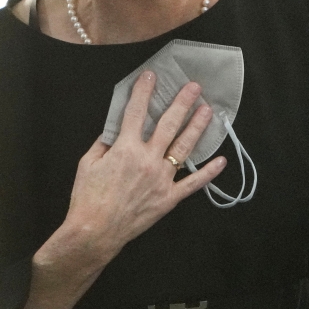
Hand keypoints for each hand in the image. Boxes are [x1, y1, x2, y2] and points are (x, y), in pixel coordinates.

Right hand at [59, 71, 225, 260]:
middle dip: (182, 103)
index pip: (135, 112)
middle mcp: (147, 159)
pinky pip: (192, 183)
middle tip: (194, 87)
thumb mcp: (88, 164)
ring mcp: (161, 178)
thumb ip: (104, 143)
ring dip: (197, 127)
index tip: (151, 75)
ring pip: (184, 147)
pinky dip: (208, 172)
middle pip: (169, 124)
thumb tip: (116, 128)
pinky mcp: (169, 197)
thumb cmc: (87, 198)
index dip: (143, 91)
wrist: (93, 232)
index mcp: (125, 149)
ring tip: (208, 111)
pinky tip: (221, 161)